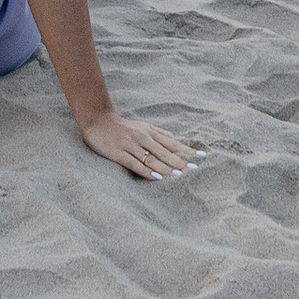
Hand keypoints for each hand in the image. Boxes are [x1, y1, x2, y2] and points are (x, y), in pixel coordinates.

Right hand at [81, 112, 202, 181]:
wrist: (97, 121)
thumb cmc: (122, 126)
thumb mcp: (142, 126)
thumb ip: (158, 133)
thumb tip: (175, 140)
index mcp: (150, 132)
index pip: (172, 143)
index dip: (186, 150)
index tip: (201, 156)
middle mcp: (143, 138)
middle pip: (164, 152)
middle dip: (180, 161)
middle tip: (194, 169)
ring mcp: (131, 146)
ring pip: (152, 159)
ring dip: (166, 168)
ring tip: (179, 175)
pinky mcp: (119, 154)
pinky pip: (135, 164)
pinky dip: (146, 171)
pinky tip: (156, 177)